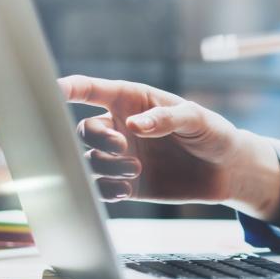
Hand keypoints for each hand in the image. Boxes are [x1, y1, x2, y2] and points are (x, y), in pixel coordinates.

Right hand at [59, 75, 279, 220]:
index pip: (92, 90)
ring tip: (135, 170)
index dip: (69, 88)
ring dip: (106, 165)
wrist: (227, 170)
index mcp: (133, 101)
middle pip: (84, 130)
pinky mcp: (127, 184)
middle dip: (97, 137)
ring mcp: (122, 157)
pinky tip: (125, 190)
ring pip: (90, 160)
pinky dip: (106, 190)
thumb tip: (134, 125)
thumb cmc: (212, 133)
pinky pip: (102, 188)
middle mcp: (121, 127)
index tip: (52, 90)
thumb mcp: (196, 118)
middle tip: (122, 146)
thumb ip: (165, 118)